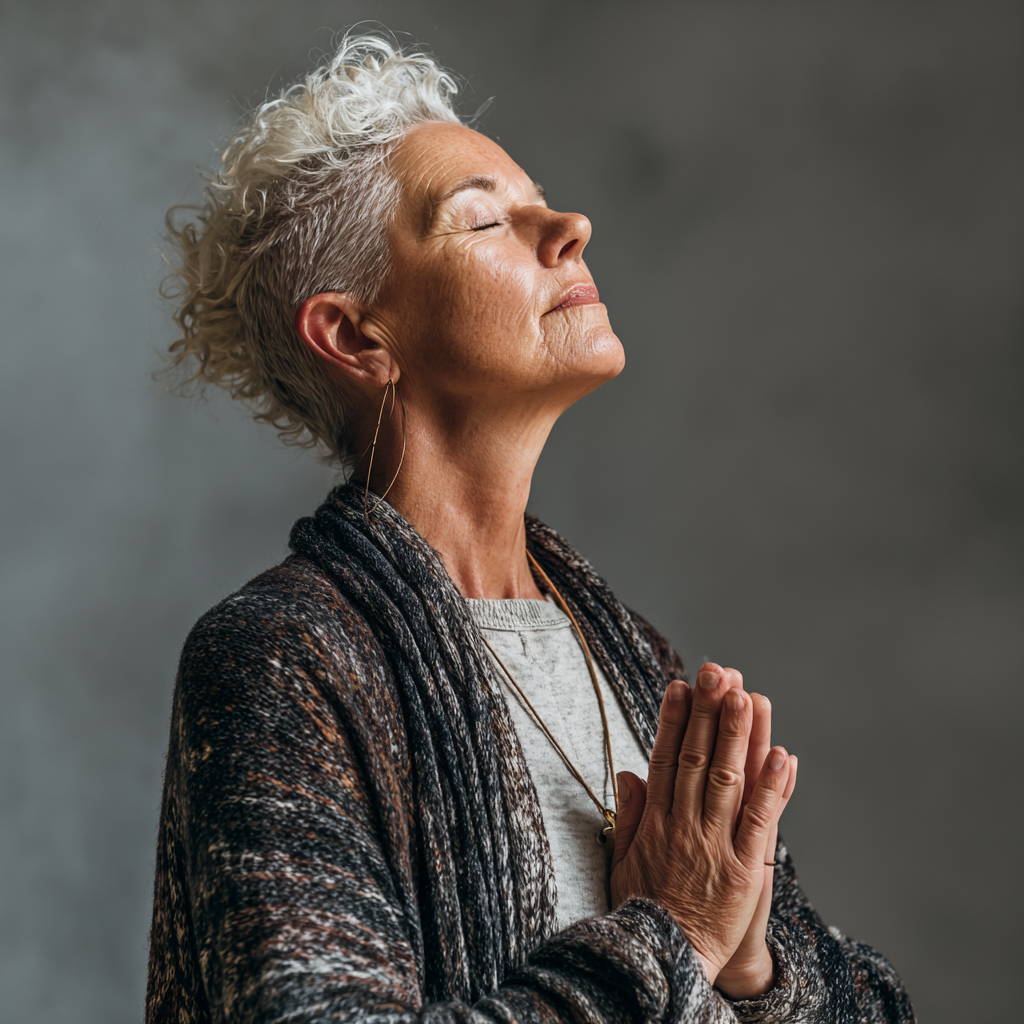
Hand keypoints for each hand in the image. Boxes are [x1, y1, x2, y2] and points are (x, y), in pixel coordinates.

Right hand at [609, 665, 790, 986]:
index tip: (680, 686)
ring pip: (726, 781)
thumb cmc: (647, 911)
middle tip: (716, 672)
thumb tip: (630, 770)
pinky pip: (759, 822)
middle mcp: (684, 827)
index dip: (672, 721)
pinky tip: (781, 755)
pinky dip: (771, 788)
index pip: (665, 760)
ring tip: (745, 695)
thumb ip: (631, 815)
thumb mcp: (625, 861)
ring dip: (736, 736)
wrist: (670, 963)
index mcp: (656, 823)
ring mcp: (715, 846)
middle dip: (706, 713)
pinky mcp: (745, 871)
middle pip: (695, 759)